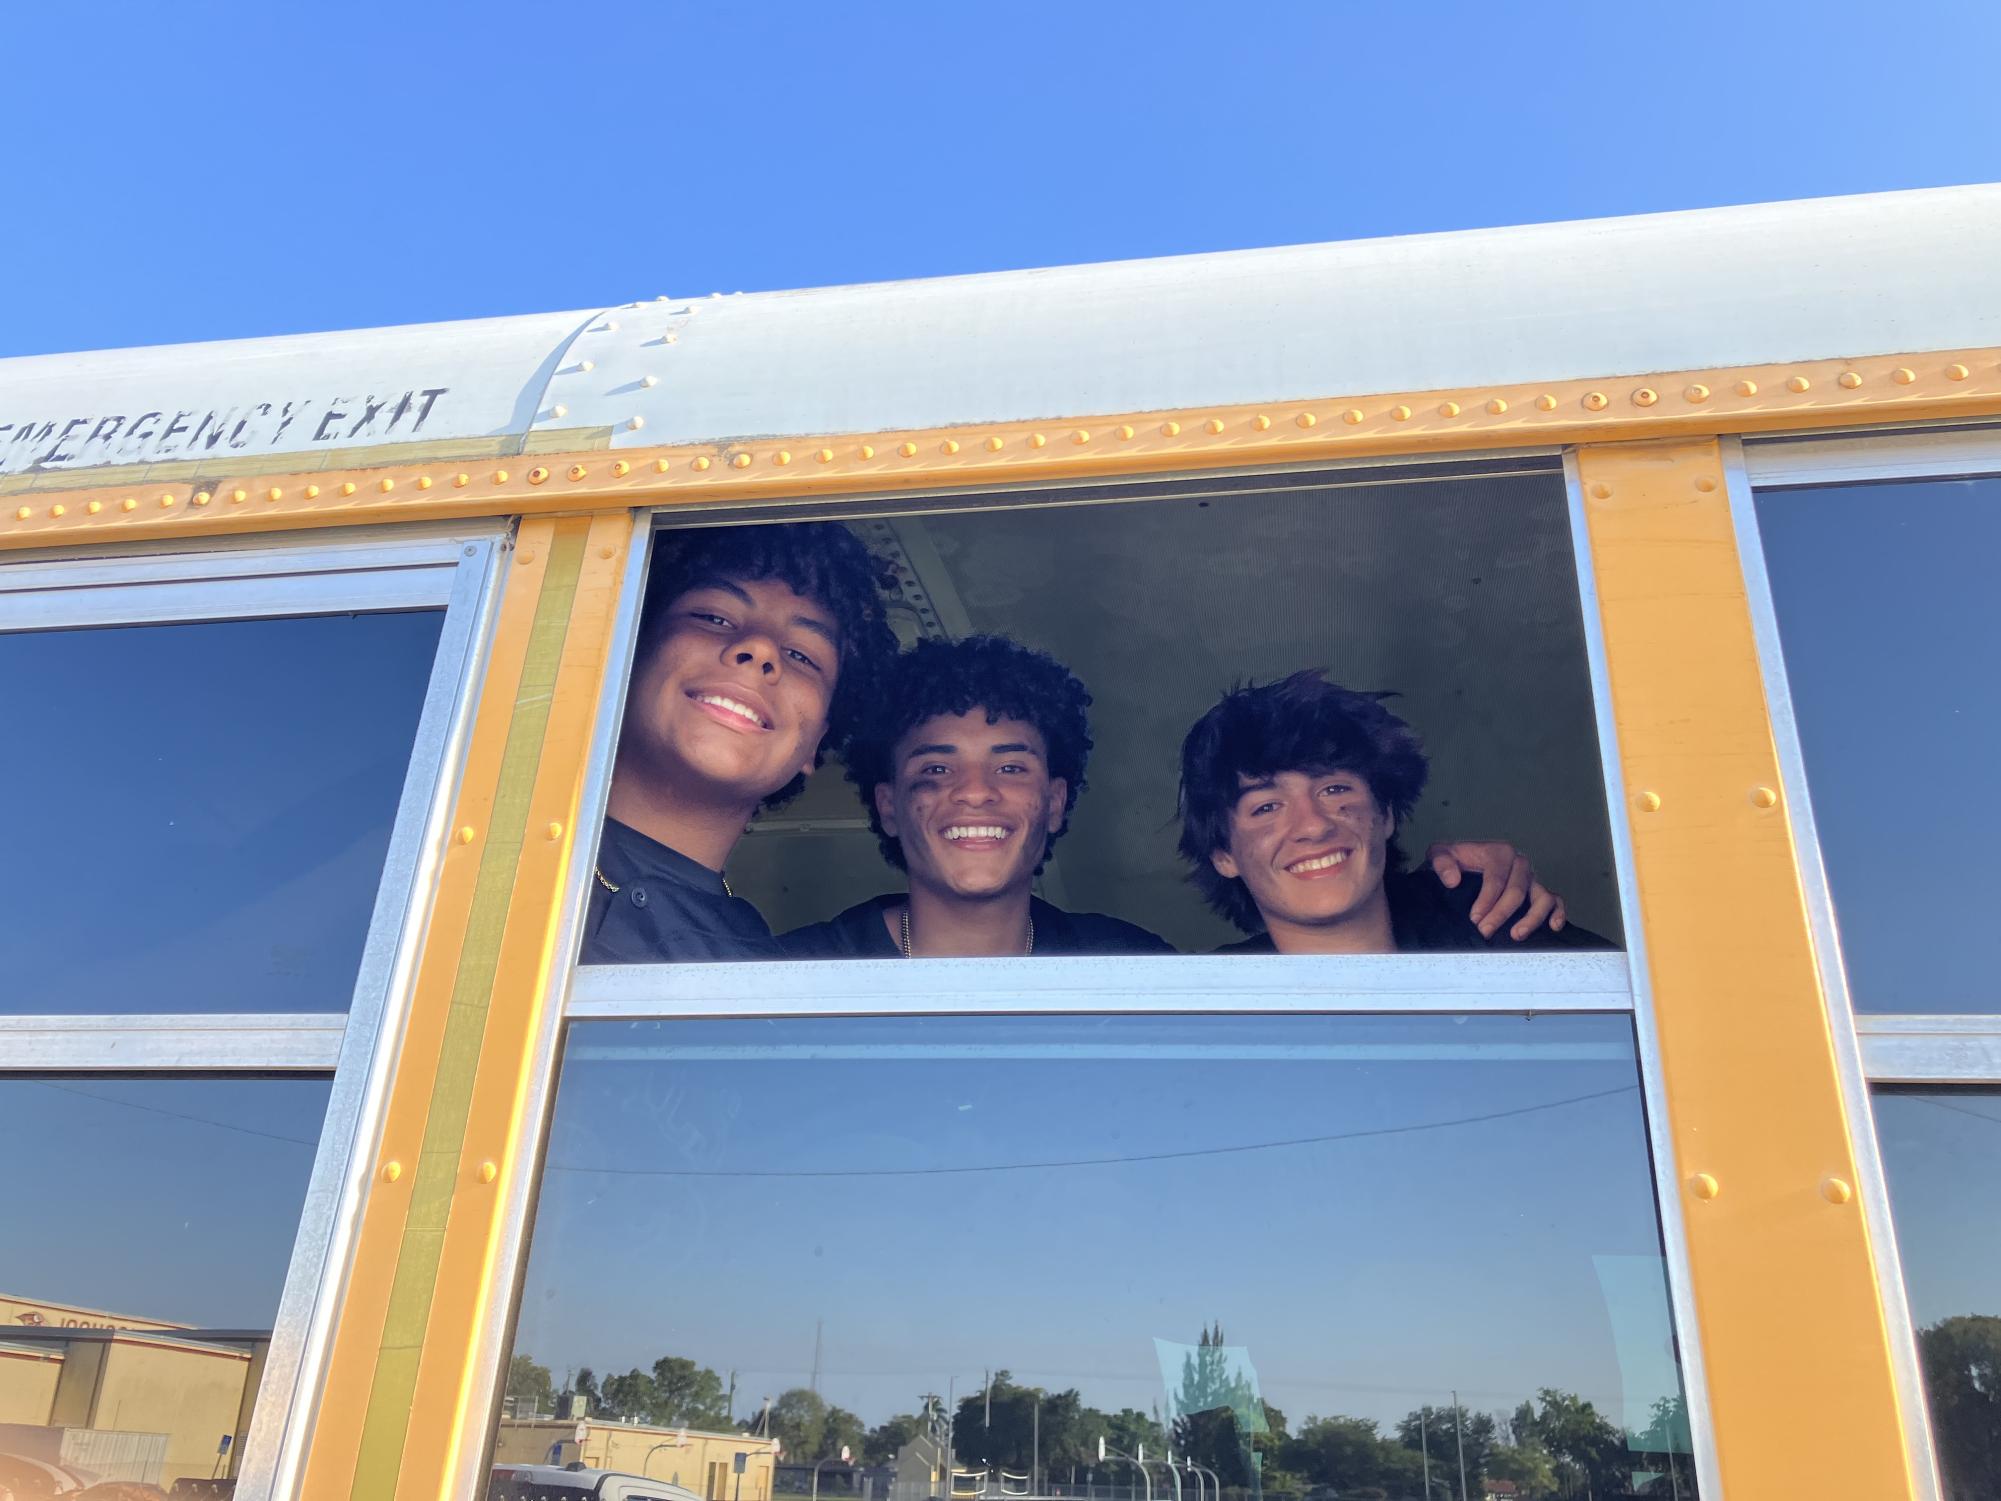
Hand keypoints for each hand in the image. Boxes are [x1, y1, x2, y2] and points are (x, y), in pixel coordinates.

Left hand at [1425, 839, 1567, 939]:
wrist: (1459, 867)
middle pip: (1516, 891)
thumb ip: (1442, 863)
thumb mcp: (1440, 855)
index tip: (1474, 919)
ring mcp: (1531, 878)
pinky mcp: (1538, 892)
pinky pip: (1555, 901)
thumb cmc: (1453, 862)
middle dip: (1500, 914)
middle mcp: (1519, 863)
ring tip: (1516, 935)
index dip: (1486, 901)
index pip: (1496, 879)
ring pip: (1542, 897)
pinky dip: (1557, 913)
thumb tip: (1452, 880)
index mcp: (1499, 852)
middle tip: (1485, 932)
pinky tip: (1552, 927)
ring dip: (1531, 918)